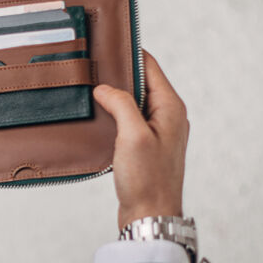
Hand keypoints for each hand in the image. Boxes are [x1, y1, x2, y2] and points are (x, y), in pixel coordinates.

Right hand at [92, 51, 188, 229]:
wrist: (150, 216)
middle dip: (119, 74)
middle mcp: (168, 116)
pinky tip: (99, 116)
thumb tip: (105, 88)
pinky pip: (130, 120)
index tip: (107, 45)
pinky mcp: (146, 146)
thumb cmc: (148, 181)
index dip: (129, 54)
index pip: (150, 67)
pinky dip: (115, 114)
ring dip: (115, 96)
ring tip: (92, 90)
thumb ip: (121, 104)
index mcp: (171, 108)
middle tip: (93, 67)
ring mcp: (158, 132)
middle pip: (142, 82)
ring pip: (134, 101)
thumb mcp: (132, 136)